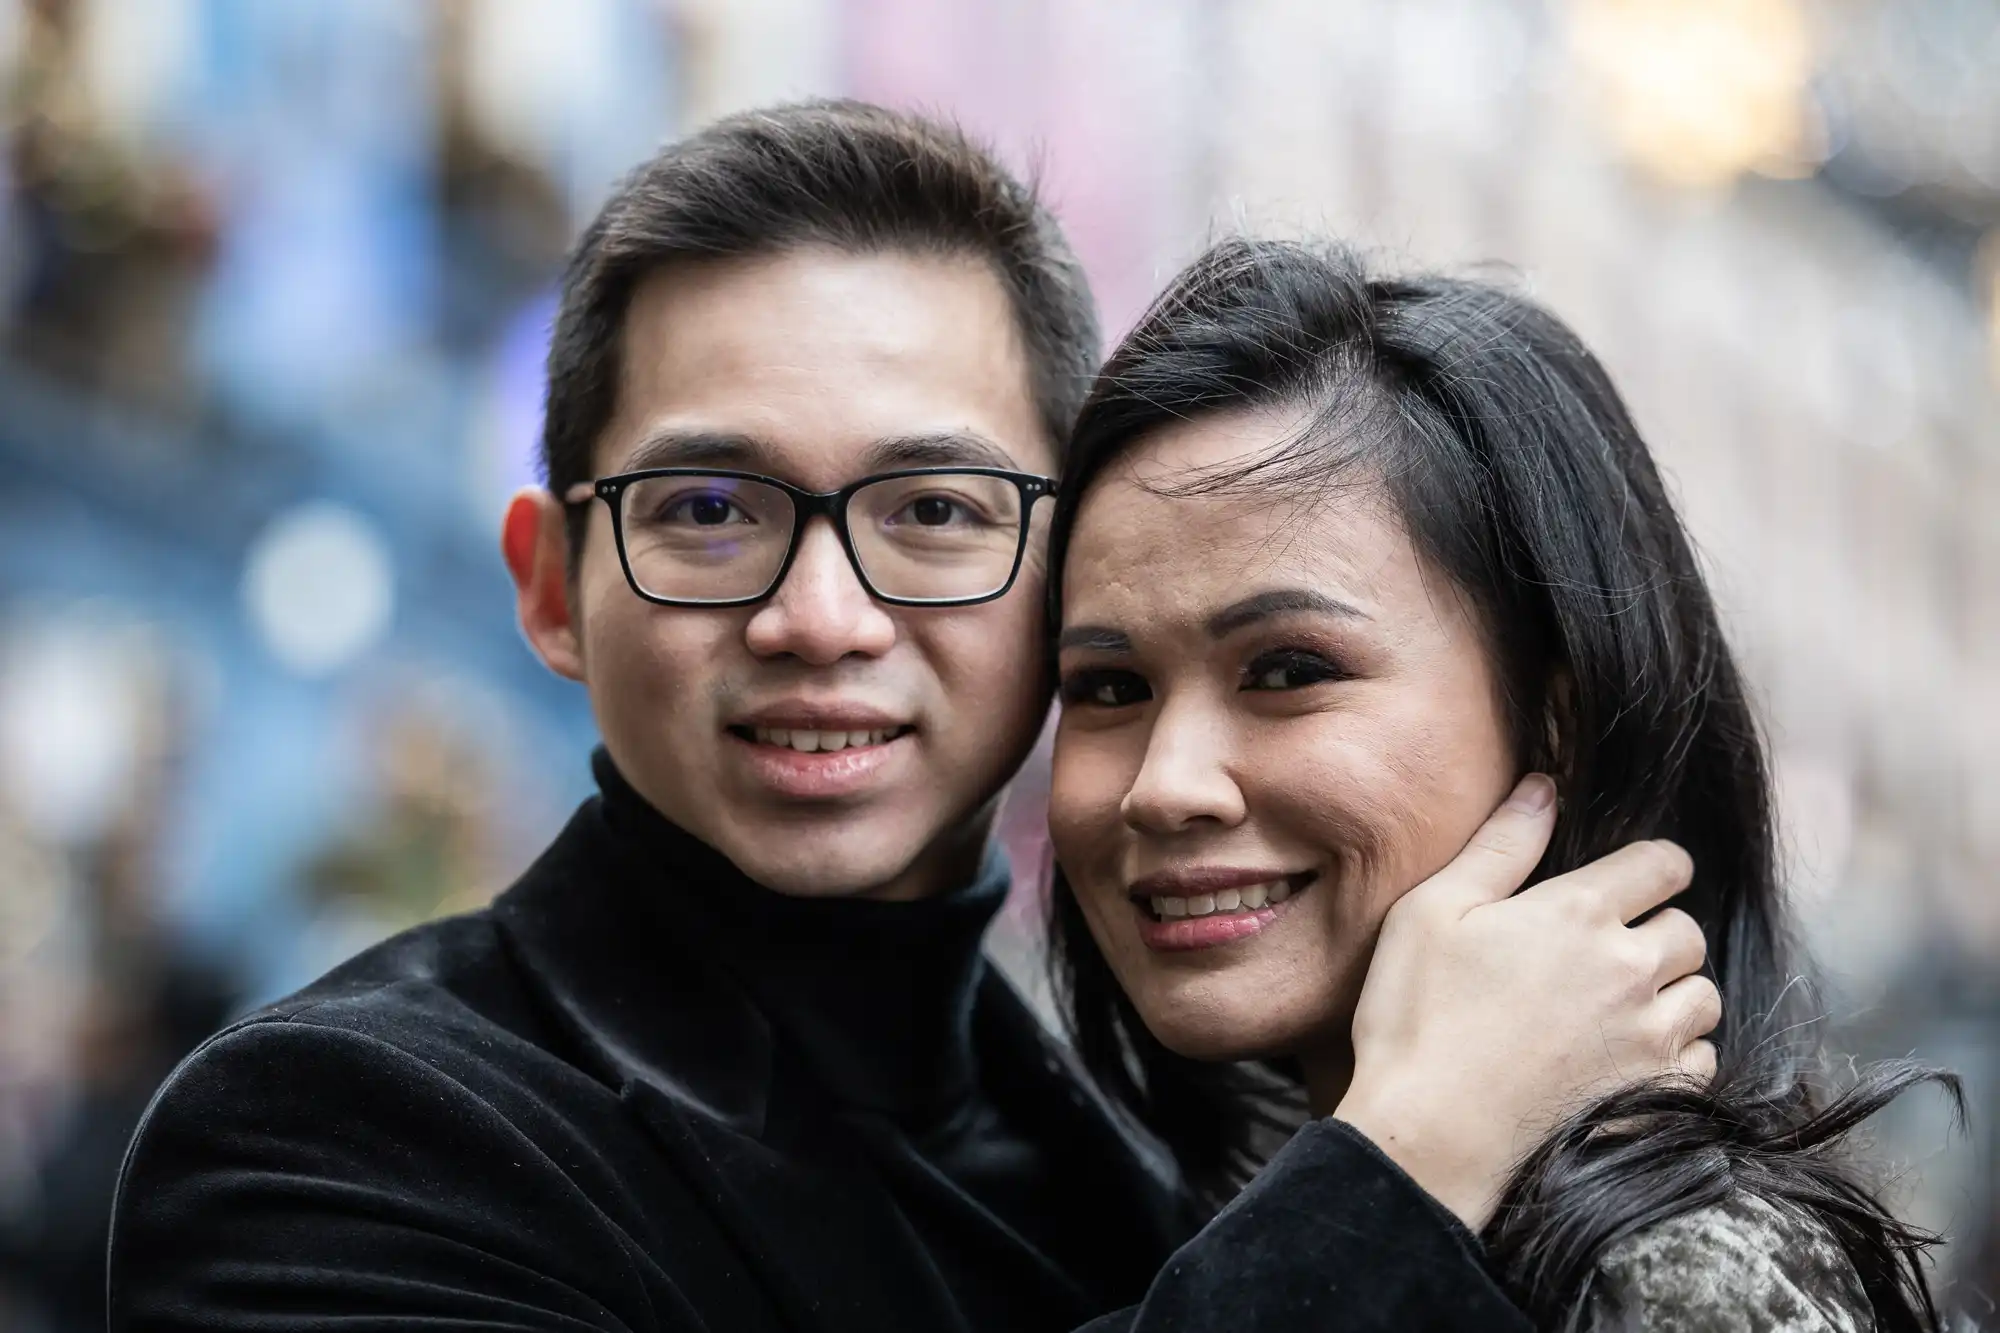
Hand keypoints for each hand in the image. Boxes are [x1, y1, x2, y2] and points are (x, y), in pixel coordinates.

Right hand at [1332, 773, 1718, 1230]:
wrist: (1432, 1131)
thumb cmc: (1419, 1015)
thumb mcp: (1433, 910)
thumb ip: (1500, 845)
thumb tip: (1545, 786)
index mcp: (1579, 911)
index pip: (1664, 863)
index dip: (1653, 865)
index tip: (1632, 879)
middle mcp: (1630, 968)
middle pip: (1689, 930)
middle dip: (1658, 929)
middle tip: (1608, 947)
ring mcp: (1649, 1036)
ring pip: (1704, 995)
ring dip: (1675, 991)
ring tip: (1625, 1002)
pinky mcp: (1656, 1093)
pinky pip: (1703, 1058)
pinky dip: (1680, 1051)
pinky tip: (1632, 1054)